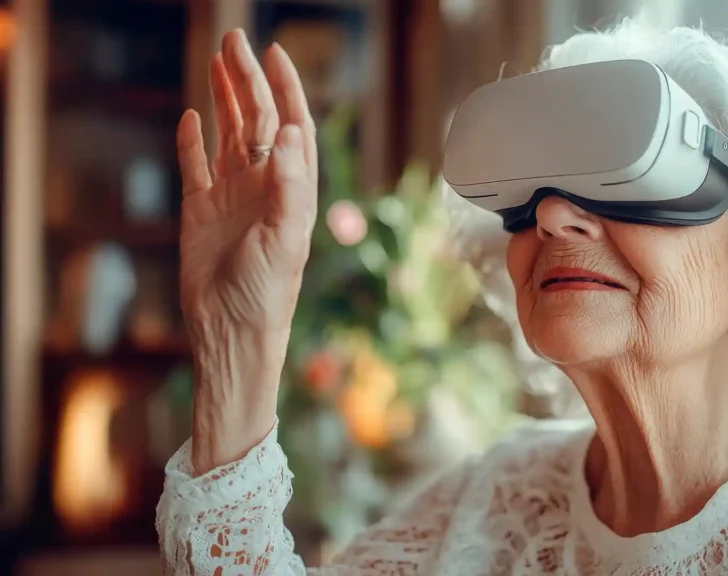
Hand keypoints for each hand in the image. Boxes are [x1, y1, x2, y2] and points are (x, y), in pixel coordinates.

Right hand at [176, 30, 316, 474]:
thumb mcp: (285, 238)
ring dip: (226, 99)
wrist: (232, 333)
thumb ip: (291, 186)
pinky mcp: (200, 213)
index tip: (276, 53)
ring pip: (229, 136)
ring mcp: (231, 197)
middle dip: (248, 81)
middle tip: (234, 40)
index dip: (286, 90)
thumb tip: (294, 132)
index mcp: (292, 189)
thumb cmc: (268, 293)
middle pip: (258, 122)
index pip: (293, 127)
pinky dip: (194, 143)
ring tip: (217, 61)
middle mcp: (264, 187)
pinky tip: (193, 118)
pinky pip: (197, 167)